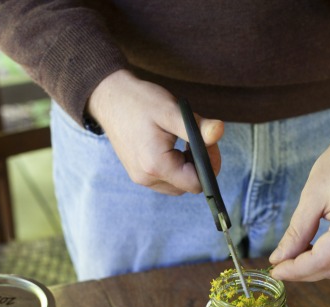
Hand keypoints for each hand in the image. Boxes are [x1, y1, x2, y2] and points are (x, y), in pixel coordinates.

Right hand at [88, 70, 223, 194]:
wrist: (110, 97)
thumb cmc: (140, 101)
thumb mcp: (172, 110)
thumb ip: (197, 127)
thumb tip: (219, 131)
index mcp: (156, 165)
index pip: (197, 183)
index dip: (210, 165)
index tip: (208, 143)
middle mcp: (147, 177)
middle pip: (189, 186)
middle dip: (199, 165)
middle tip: (197, 138)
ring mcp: (141, 178)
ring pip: (178, 184)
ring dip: (188, 166)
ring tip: (183, 140)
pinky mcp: (139, 174)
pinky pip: (166, 179)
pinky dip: (176, 166)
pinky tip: (173, 145)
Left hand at [268, 75, 329, 281]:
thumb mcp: (312, 195)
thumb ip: (296, 232)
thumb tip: (280, 259)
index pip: (322, 260)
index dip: (296, 270)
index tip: (276, 271)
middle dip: (306, 272)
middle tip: (283, 264)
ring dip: (323, 271)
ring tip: (302, 256)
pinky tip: (324, 254)